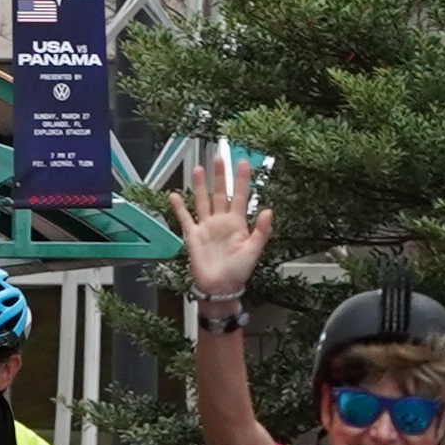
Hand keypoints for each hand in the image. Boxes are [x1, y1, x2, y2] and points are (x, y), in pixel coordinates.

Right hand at [170, 140, 269, 305]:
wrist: (220, 287)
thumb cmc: (239, 270)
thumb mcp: (254, 250)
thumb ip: (262, 231)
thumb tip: (269, 210)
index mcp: (238, 223)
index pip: (240, 196)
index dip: (242, 180)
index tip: (243, 163)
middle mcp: (221, 221)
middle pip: (220, 193)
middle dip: (220, 176)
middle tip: (219, 158)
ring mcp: (206, 227)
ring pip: (202, 201)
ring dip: (200, 186)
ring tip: (198, 169)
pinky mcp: (193, 235)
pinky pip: (185, 218)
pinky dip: (179, 207)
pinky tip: (174, 195)